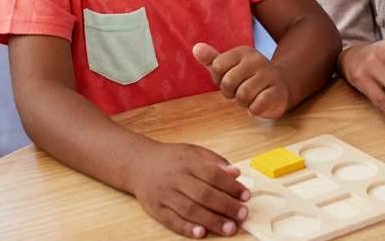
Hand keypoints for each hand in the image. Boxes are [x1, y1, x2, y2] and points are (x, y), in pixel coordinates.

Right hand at [132, 142, 250, 237]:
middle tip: (242, 214)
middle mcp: (176, 178)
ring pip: (190, 210)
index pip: (213, 175)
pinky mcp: (156, 209)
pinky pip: (172, 221)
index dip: (231, 186)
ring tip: (229, 228)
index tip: (246, 196)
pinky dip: (187, 228)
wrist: (138, 163)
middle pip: (204, 194)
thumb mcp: (193, 152)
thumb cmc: (170, 159)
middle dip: (226, 206)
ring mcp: (165, 194)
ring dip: (211, 221)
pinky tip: (201, 234)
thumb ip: (215, 161)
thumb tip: (236, 173)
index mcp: (188, 162)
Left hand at [193, 43, 290, 118]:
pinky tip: (259, 104)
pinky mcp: (277, 92)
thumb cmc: (249, 78)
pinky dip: (254, 109)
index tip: (231, 80)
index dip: (219, 79)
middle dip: (231, 93)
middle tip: (241, 91)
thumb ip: (212, 59)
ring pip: (243, 95)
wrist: (282, 85)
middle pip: (228, 82)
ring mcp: (269, 75)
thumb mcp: (229, 67)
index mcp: (243, 52)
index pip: (217, 66)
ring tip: (251, 97)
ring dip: (244, 102)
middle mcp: (256, 60)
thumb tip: (195, 48)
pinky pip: (257, 105)